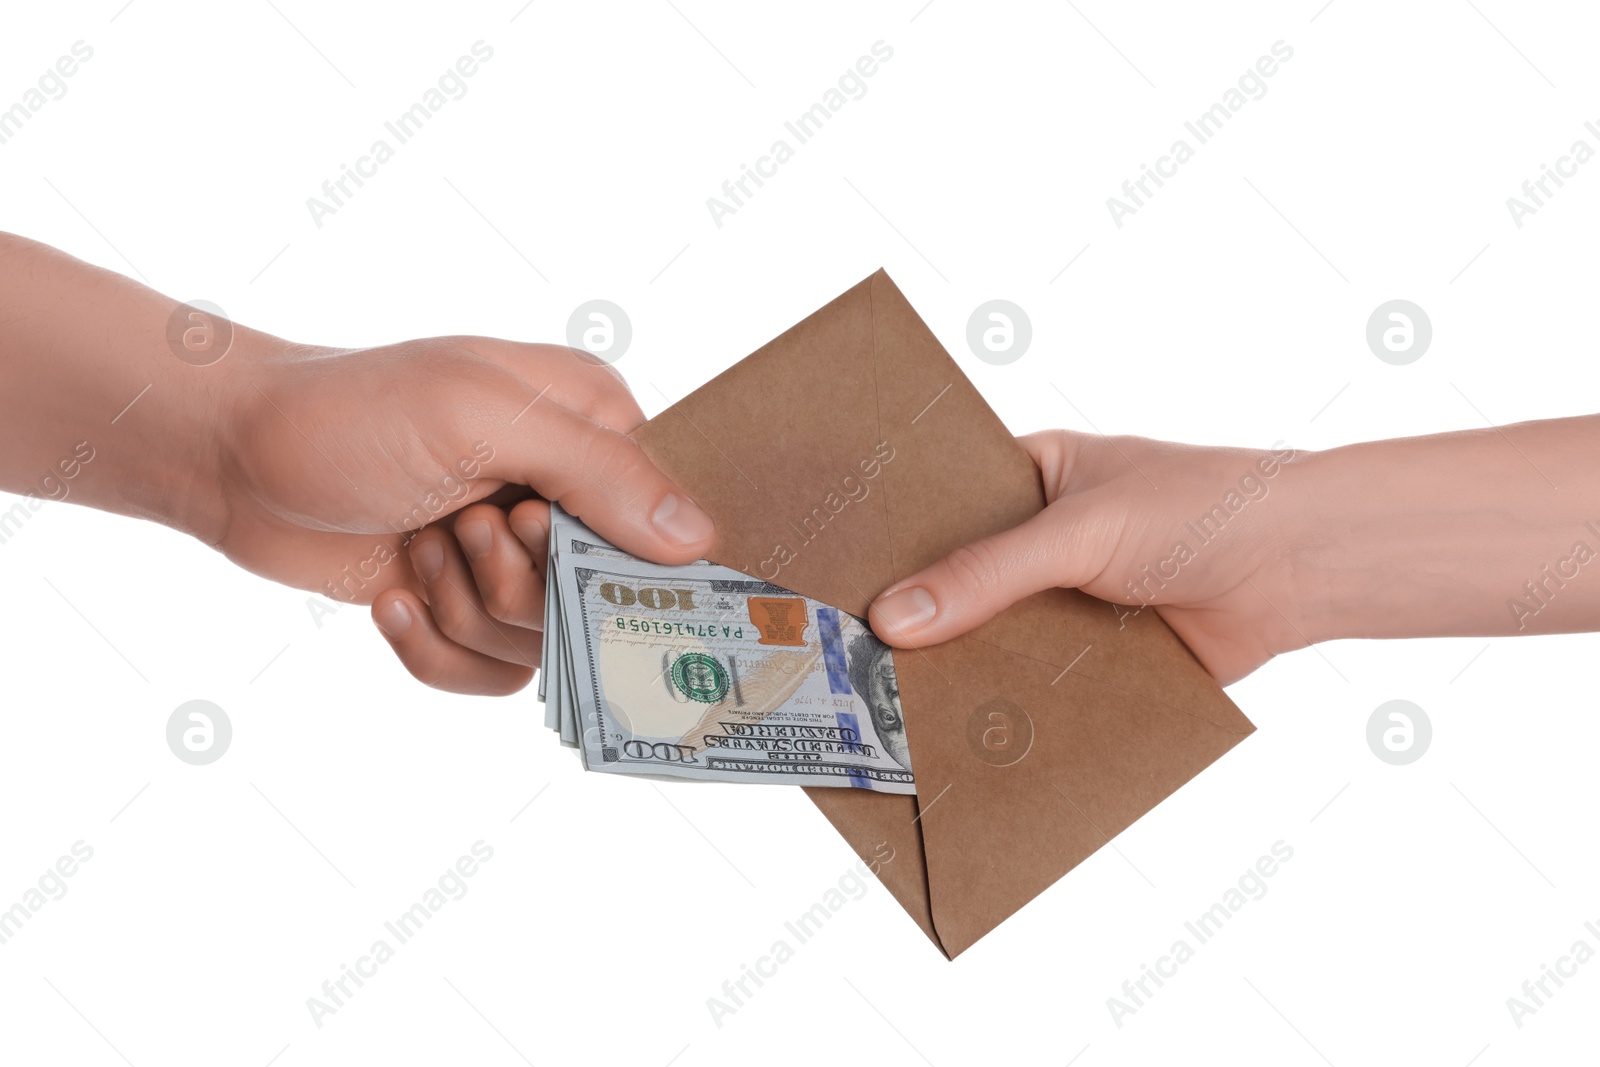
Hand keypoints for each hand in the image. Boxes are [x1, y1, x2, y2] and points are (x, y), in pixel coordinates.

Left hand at [216, 334, 714, 693]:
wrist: (232, 456)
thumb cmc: (352, 412)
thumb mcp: (480, 417)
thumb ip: (598, 472)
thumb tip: (702, 540)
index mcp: (597, 426)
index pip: (673, 522)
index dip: (617, 555)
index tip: (536, 529)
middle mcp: (571, 494)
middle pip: (608, 600)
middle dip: (520, 585)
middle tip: (461, 528)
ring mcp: (519, 556)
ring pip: (546, 644)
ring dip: (466, 611)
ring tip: (420, 547)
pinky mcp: (468, 605)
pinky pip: (495, 675)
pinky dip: (438, 652)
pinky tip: (395, 597)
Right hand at [867, 430, 1309, 684]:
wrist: (1305, 567)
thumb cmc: (1206, 507)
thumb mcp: (1081, 529)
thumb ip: (989, 573)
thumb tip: (896, 619)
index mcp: (1030, 477)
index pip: (939, 506)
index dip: (888, 541)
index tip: (831, 578)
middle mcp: (1042, 540)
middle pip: (958, 582)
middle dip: (918, 618)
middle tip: (847, 654)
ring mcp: (1067, 602)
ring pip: (993, 640)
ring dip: (963, 669)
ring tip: (891, 706)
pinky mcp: (1096, 660)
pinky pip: (1038, 686)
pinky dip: (1012, 707)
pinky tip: (967, 734)